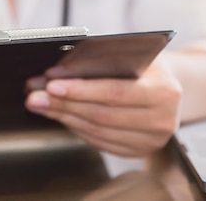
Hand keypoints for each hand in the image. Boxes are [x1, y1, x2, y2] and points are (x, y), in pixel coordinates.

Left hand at [25, 59, 181, 156]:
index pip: (114, 93)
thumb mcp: (132, 54)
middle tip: (35, 95)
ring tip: (40, 103)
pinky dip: (75, 127)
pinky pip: (99, 141)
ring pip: (96, 130)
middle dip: (63, 104)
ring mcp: (151, 140)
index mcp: (163, 91)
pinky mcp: (138, 151)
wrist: (170, 86)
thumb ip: (102, 60)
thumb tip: (60, 69)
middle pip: (101, 114)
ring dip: (63, 116)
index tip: (51, 84)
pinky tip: (60, 115)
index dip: (80, 90)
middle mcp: (162, 120)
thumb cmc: (146, 65)